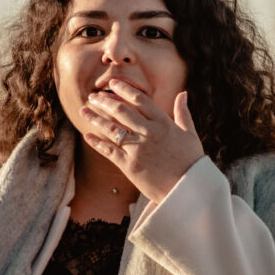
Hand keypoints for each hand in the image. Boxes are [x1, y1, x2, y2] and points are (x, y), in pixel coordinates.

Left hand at [80, 80, 204, 202]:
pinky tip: (86, 135)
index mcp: (164, 123)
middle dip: (104, 102)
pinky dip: (96, 142)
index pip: (140, 100)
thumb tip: (182, 93)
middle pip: (122, 111)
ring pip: (111, 129)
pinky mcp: (129, 165)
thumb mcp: (190, 134)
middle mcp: (149, 133)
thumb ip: (183, 113)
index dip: (124, 90)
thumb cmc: (191, 162)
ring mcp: (138, 149)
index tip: (112, 83)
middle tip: (93, 96)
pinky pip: (109, 151)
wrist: (188, 190)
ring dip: (95, 118)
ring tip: (83, 111)